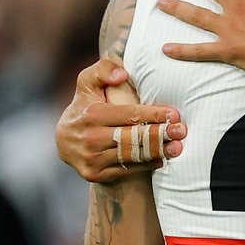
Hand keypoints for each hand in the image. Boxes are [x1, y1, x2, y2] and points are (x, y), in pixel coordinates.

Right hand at [56, 59, 184, 183]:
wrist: (63, 141)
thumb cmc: (84, 107)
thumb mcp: (87, 83)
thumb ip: (102, 70)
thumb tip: (122, 75)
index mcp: (92, 114)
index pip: (130, 115)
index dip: (154, 115)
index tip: (174, 114)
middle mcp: (91, 137)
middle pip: (133, 137)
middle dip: (160, 134)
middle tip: (181, 131)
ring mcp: (92, 158)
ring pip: (132, 155)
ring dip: (158, 152)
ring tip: (177, 147)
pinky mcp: (94, 174)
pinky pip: (126, 170)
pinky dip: (146, 165)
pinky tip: (162, 158)